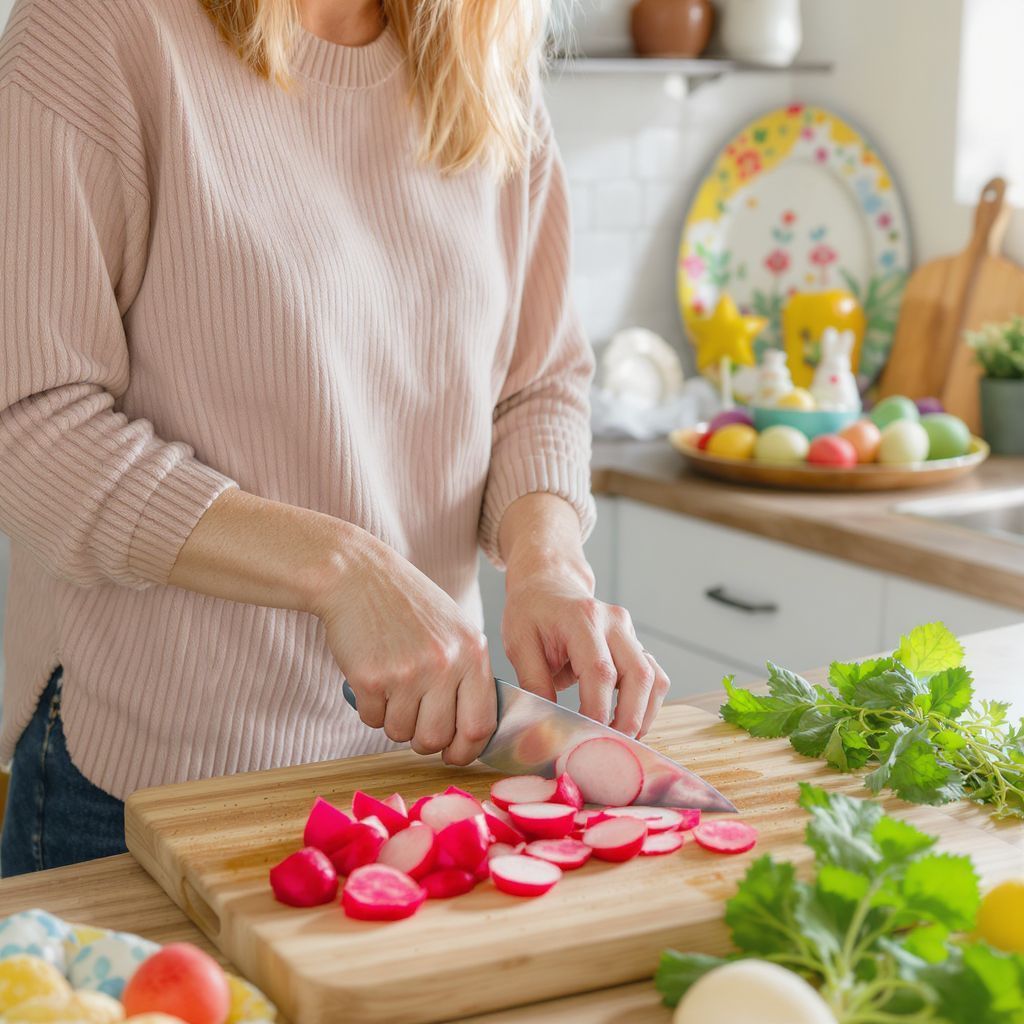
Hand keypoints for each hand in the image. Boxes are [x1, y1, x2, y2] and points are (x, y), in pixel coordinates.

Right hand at [312, 528, 496, 765]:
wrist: (357, 576)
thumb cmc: (407, 605)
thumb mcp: (454, 630)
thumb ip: (467, 674)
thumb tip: (472, 733)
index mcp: (472, 653)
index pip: (480, 725)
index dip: (466, 750)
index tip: (453, 754)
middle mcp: (445, 664)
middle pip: (437, 738)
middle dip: (423, 740)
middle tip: (412, 720)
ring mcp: (408, 673)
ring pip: (401, 733)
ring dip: (393, 720)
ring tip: (391, 687)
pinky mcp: (372, 678)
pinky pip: (372, 720)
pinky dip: (369, 708)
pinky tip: (371, 676)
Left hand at [499, 496, 669, 737]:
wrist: (548, 585)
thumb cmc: (531, 612)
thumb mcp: (519, 643)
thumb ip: (533, 682)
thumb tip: (545, 724)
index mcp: (582, 618)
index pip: (600, 671)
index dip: (598, 710)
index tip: (586, 737)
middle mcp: (613, 622)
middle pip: (638, 676)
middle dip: (628, 719)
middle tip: (608, 748)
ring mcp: (629, 632)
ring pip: (654, 678)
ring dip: (643, 715)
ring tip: (619, 740)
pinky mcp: (635, 643)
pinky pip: (654, 676)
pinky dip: (647, 704)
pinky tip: (627, 721)